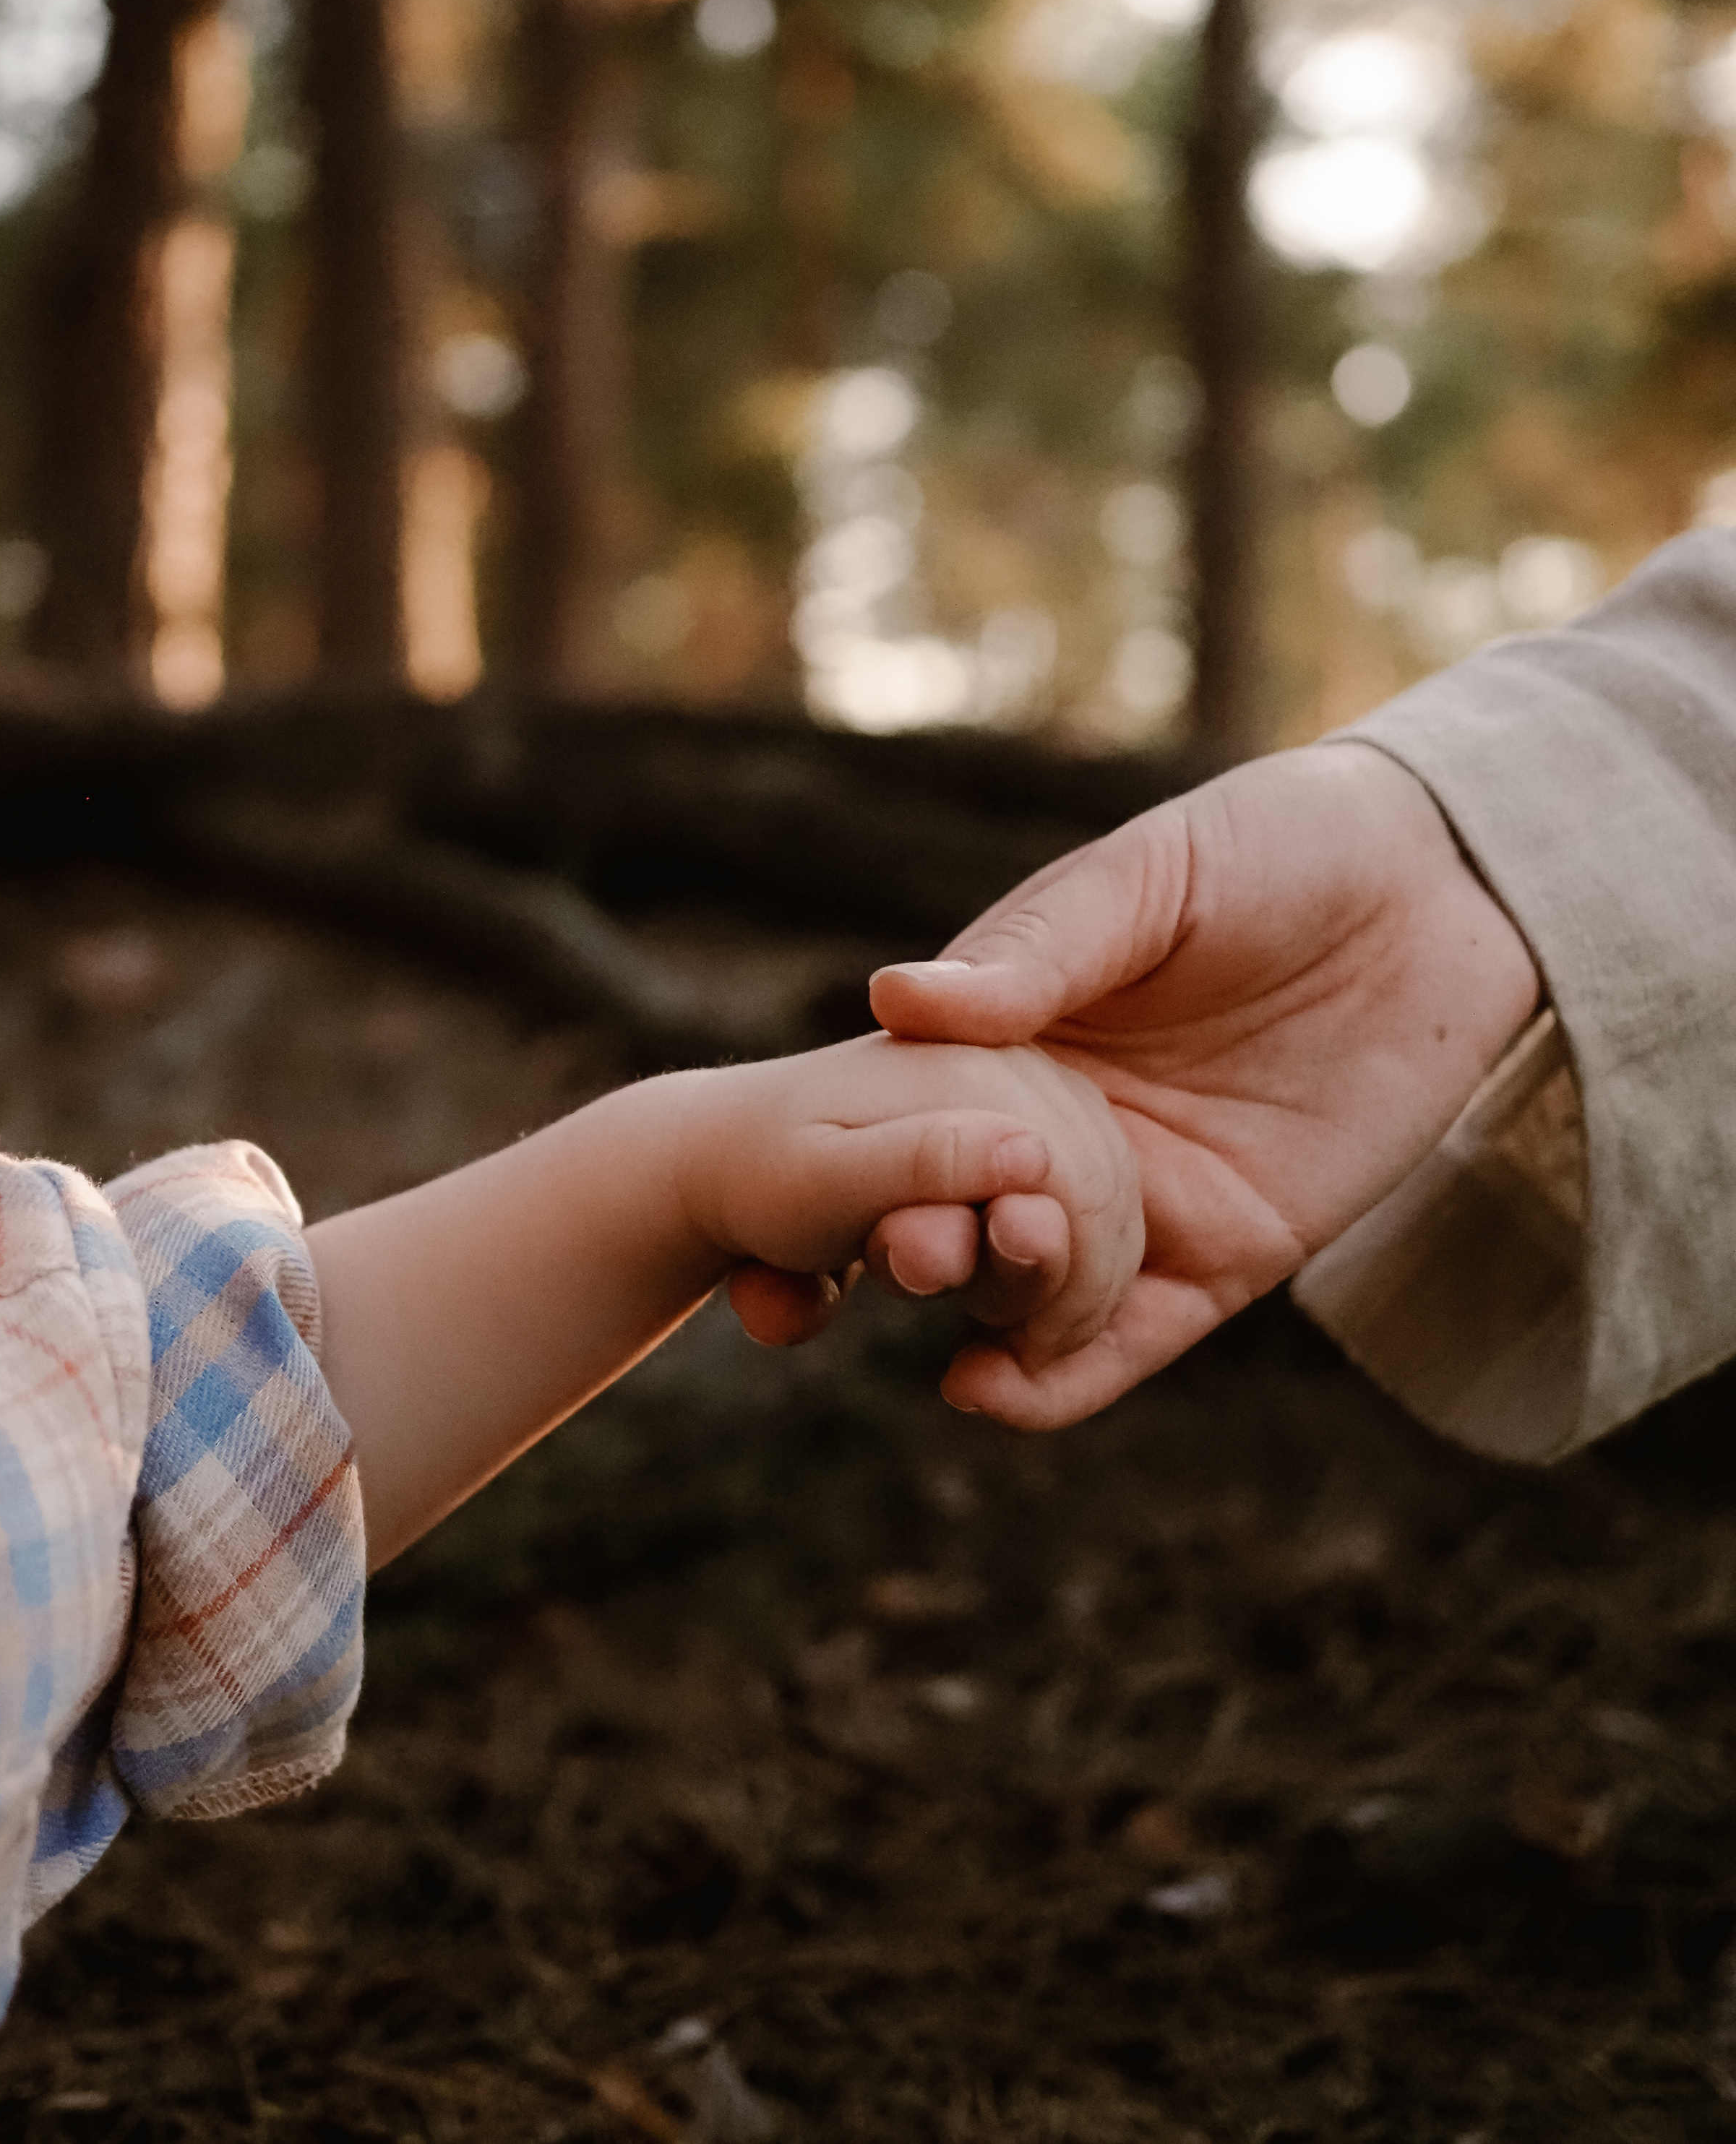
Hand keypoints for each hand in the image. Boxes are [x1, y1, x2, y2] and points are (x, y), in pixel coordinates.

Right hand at [759, 744, 1539, 1429]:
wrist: (1446, 886)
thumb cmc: (1279, 846)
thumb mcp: (1146, 879)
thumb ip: (1037, 951)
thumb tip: (895, 999)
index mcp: (1024, 1035)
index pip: (918, 1114)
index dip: (858, 1157)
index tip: (795, 1196)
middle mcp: (1068, 1127)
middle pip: (971, 1212)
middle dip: (919, 1251)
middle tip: (898, 1262)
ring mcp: (1148, 1194)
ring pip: (1039, 1290)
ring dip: (986, 1325)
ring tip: (943, 1351)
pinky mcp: (1233, 1249)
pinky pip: (1136, 1333)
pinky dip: (1068, 1378)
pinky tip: (997, 1394)